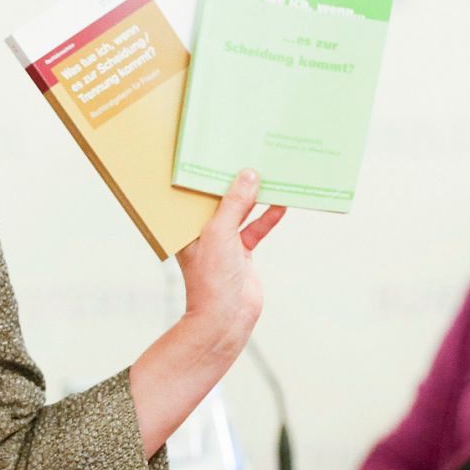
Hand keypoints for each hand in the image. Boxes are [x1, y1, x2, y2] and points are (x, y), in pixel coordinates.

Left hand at [176, 169, 286, 348]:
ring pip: (242, 212)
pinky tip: (281, 204)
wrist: (225, 318)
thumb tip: (248, 175)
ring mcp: (224, 242)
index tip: (225, 152)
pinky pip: (256, 229)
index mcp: (187, 225)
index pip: (197, 192)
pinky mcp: (242, 254)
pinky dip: (268, 218)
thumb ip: (235, 203)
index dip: (211, 173)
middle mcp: (203, 231)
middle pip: (222, 199)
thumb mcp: (220, 232)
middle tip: (251, 156)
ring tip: (270, 175)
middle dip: (236, 182)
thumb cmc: (212, 277)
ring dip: (256, 198)